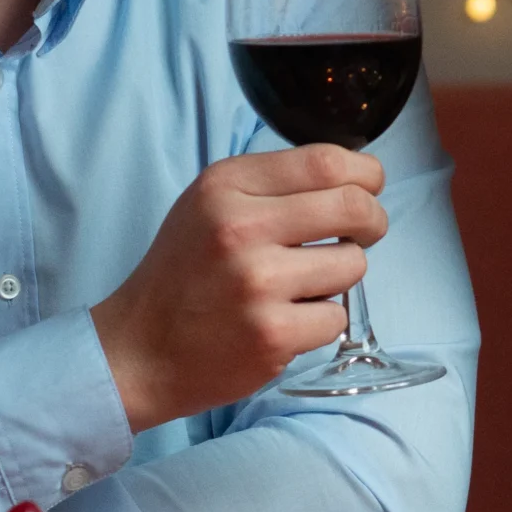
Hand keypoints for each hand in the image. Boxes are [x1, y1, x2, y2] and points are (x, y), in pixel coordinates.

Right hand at [89, 146, 385, 430]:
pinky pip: (336, 317)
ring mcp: (256, 284)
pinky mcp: (271, 335)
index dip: (365, 174)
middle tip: (366, 232)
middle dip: (373, 220)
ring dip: (342, 275)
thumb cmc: (185, 274)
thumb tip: (355, 176)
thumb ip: (272, 185)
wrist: (138, 350)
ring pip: (353, 264)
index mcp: (225, 186)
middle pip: (353, 207)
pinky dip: (321, 321)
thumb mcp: (209, 205)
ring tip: (304, 285)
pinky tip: (287, 321)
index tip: (370, 187)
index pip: (326, 161)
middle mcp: (239, 228)